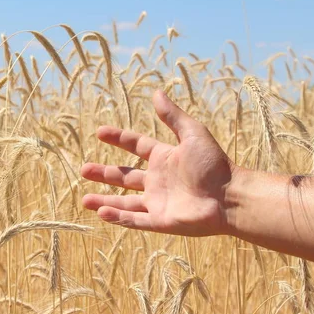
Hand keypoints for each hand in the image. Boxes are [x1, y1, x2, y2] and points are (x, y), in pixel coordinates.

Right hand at [81, 90, 235, 236]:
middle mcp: (158, 180)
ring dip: (104, 200)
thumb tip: (156, 92)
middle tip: (83, 169)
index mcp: (164, 158)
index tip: (100, 132)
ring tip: (85, 200)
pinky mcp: (161, 221)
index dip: (119, 138)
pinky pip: (134, 220)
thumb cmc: (214, 164)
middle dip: (104, 173)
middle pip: (125, 177)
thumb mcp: (192, 134)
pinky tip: (101, 213)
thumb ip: (172, 116)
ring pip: (125, 202)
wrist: (230, 197)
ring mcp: (158, 202)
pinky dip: (117, 217)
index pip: (136, 147)